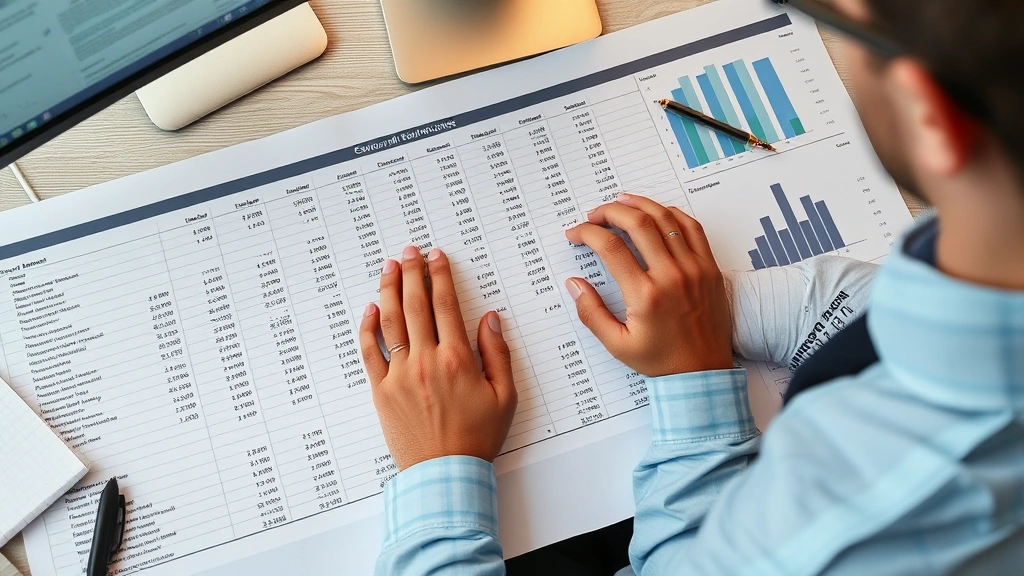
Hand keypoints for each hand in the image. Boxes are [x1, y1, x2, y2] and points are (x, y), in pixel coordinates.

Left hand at [359, 246, 517, 470]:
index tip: (436, 257)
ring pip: (391, 322)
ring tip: (389, 267)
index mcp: (457, 360)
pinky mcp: (382, 390)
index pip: (446, 306)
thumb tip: (489, 319)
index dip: (440, 276)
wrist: (445, 473)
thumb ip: (497, 354)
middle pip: (416, 305)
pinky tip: (371, 309)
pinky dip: (368, 328)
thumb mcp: (505, 396)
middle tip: (409, 251)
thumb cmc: (477, 437)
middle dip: (412, 273)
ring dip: (389, 290)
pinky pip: (370, 352)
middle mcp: (425, 362)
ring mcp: (400, 375)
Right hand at [564, 194, 732, 376]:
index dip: (587, 233)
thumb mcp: (617, 344)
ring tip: (621, 202)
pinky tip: (656, 212)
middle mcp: (671, 276)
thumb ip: (591, 312)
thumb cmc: (661, 361)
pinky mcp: (710, 269)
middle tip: (594, 215)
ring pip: (665, 219)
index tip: (575, 234)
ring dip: (640, 204)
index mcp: (646, 295)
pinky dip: (671, 214)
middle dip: (609, 212)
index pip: (610, 247)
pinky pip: (692, 229)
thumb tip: (574, 283)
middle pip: (637, 223)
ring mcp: (694, 269)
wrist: (703, 374)